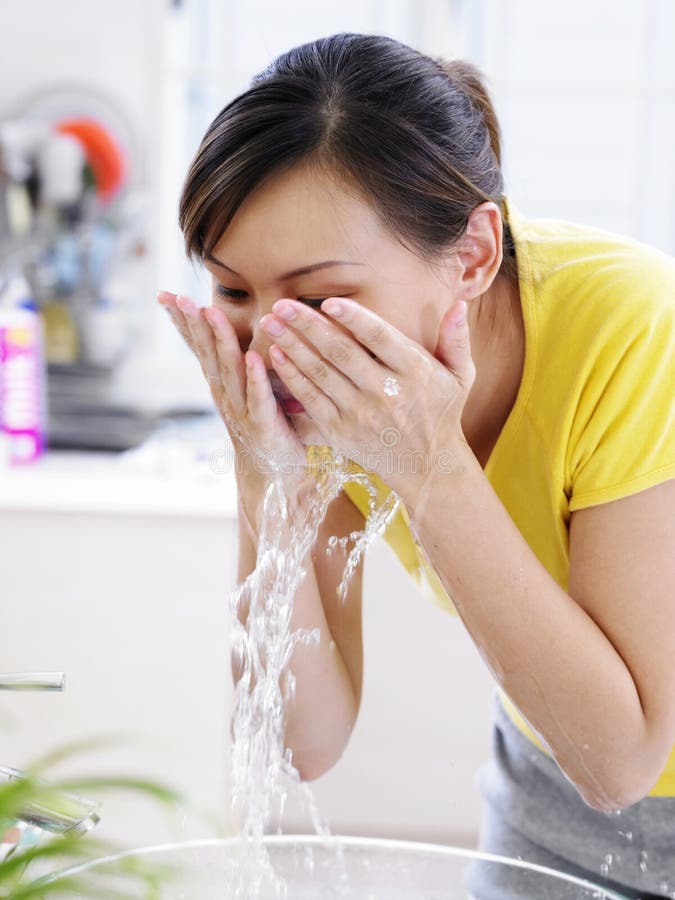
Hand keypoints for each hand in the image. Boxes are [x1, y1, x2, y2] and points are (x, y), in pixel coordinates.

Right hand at [157, 290, 310, 485]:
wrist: (274, 472)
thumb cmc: (264, 423)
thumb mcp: (247, 388)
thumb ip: (241, 359)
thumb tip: (241, 322)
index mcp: (221, 381)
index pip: (198, 346)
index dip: (182, 322)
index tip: (165, 295)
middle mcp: (225, 392)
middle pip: (207, 351)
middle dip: (194, 323)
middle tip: (180, 297)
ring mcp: (241, 408)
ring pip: (229, 368)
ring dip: (220, 339)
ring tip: (211, 312)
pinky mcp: (263, 423)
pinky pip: (258, 396)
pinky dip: (255, 377)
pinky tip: (252, 358)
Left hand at [259, 295, 474, 506]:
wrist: (428, 467)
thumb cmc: (441, 413)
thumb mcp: (460, 377)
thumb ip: (456, 340)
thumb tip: (461, 305)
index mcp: (414, 372)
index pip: (380, 339)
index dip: (354, 319)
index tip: (329, 302)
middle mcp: (385, 392)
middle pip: (341, 353)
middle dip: (307, 326)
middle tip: (281, 304)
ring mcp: (360, 414)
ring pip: (321, 374)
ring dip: (292, 346)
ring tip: (270, 323)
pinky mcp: (341, 431)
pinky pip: (311, 400)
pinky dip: (292, 377)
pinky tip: (275, 356)